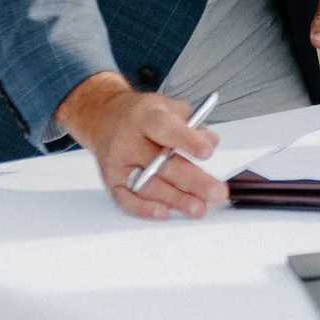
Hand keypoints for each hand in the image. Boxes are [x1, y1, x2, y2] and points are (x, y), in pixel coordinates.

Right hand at [55, 72, 225, 219]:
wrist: (104, 118)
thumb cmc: (143, 116)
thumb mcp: (169, 107)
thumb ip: (192, 124)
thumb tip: (211, 142)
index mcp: (145, 117)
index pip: (166, 129)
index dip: (187, 141)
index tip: (207, 152)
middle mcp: (128, 140)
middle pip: (161, 164)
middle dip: (192, 180)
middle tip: (216, 192)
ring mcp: (118, 162)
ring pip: (147, 185)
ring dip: (175, 199)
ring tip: (198, 207)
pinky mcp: (111, 180)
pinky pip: (126, 199)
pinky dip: (144, 208)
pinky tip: (164, 212)